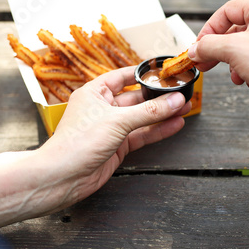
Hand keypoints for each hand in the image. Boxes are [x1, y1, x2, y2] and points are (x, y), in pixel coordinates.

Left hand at [42, 66, 190, 203]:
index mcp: (94, 93)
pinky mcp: (118, 146)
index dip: (142, 73)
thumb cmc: (77, 143)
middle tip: (180, 92)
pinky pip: (142, 134)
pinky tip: (174, 124)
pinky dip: (158, 130)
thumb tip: (173, 100)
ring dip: (161, 113)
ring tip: (184, 107)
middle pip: (136, 98)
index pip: (122, 76)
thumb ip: (148, 111)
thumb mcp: (117, 121)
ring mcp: (111, 128)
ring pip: (141, 117)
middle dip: (158, 96)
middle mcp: (102, 108)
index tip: (161, 72)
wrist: (64, 176)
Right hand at [188, 0, 248, 113]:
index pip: (227, 11)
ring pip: (247, 49)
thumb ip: (208, 47)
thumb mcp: (232, 50)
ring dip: (236, 66)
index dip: (209, 30)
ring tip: (237, 78)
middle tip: (206, 64)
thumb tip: (194, 50)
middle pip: (236, 31)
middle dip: (221, 52)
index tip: (199, 47)